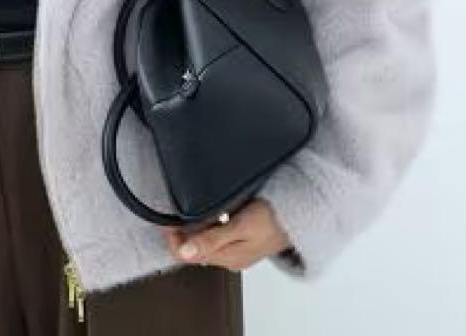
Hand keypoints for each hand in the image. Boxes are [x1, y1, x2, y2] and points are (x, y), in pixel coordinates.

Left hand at [162, 198, 291, 271]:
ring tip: (187, 207)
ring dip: (192, 227)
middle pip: (192, 248)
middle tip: (174, 208)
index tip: (166, 217)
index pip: (186, 254)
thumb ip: (212, 239)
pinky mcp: (240, 241)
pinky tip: (206, 212)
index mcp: (226, 257)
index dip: (173, 237)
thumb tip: (184, 252)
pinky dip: (205, 225)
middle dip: (181, 231)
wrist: (299, 217)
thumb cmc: (272, 218)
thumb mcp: (240, 226)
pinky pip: (214, 236)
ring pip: (202, 241)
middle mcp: (228, 257)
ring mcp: (234, 250)